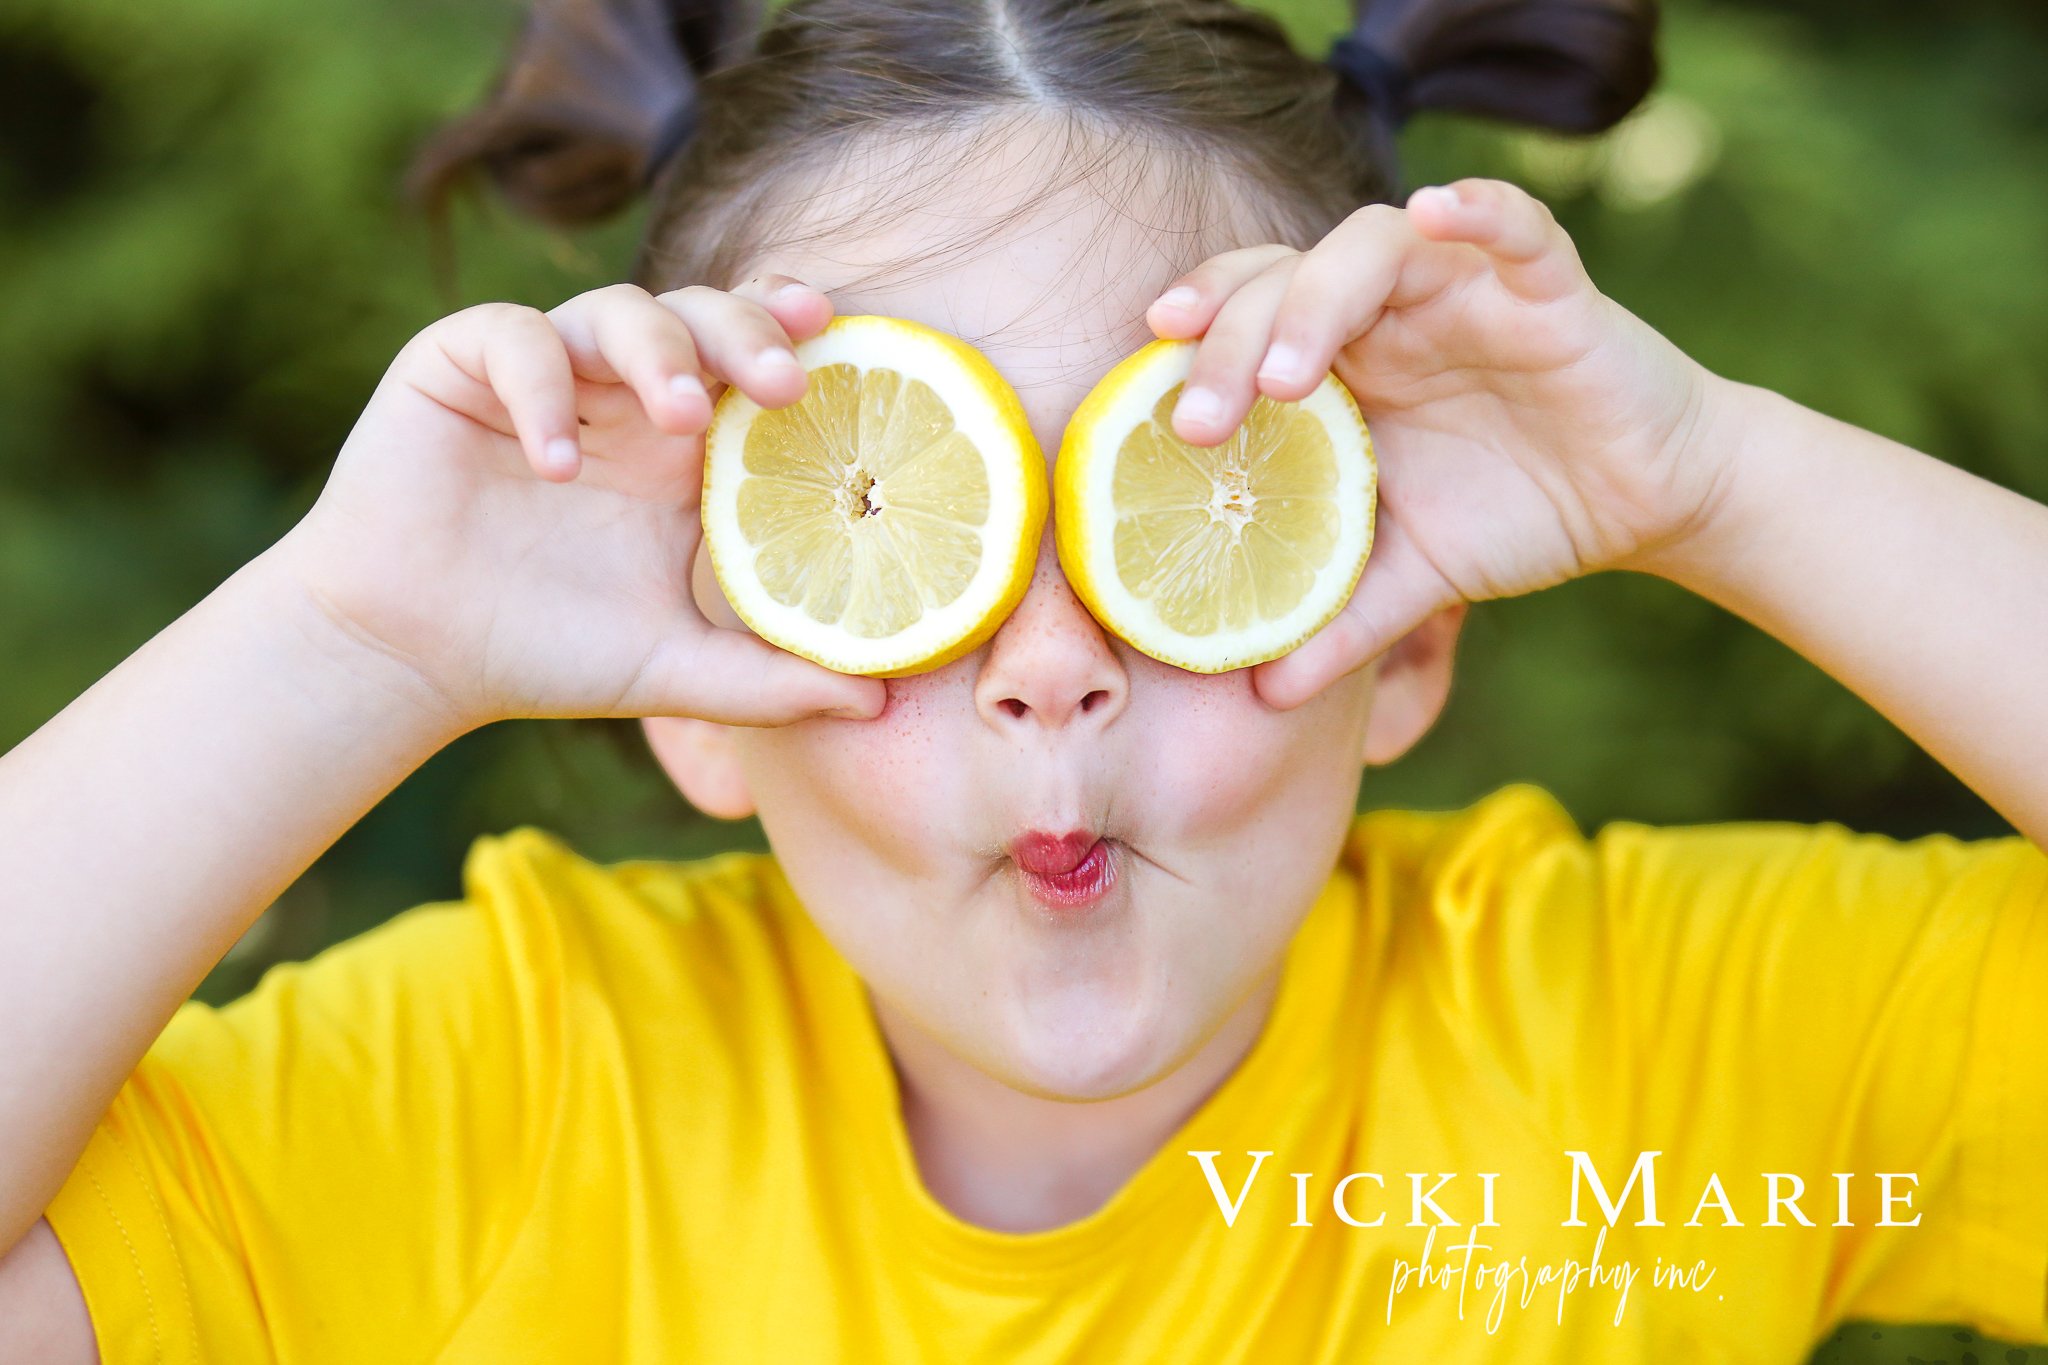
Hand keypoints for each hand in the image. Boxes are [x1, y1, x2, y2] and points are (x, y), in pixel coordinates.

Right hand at [277, 277, 886, 728]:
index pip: (753, 363)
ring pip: (617, 310)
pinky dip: (541, 388)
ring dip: (657, 352)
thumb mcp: (673, 671)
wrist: (412, 658)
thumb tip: (880, 702)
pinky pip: (513, 338)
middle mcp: (624, 397)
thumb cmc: (546, 653)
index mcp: (686, 450)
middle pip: (702, 316)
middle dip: (746, 332)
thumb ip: (771, 682)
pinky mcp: (461, 365)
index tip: (842, 339)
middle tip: (780, 382)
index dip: (796, 336)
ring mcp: (548, 373)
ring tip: (675, 417)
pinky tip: (556, 463)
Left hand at [1146, 177, 1731, 707]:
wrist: (1647, 502)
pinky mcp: (1549, 287)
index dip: (1196, 333)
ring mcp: (1465, 288)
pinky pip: (1514, 225)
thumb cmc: (1517, 514)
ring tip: (1288, 377)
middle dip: (1233, 338)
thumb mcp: (1417, 578)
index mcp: (1344, 363)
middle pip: (1286, 279)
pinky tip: (1441, 212)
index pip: (1248, 316)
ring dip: (1318, 296)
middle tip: (1201, 421)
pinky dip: (1478, 208)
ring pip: (1373, 245)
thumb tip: (1264, 700)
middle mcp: (1389, 312)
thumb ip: (1339, 622)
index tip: (1143, 380)